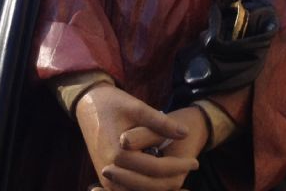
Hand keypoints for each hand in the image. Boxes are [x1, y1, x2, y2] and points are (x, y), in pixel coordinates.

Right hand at [76, 85, 190, 190]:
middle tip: (193, 169)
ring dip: (160, 189)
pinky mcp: (107, 179)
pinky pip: (130, 190)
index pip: (156, 169)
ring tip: (181, 181)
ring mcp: (107, 179)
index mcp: (118, 155)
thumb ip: (161, 122)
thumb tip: (185, 134)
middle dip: (173, 181)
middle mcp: (110, 172)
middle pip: (149, 187)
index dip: (178, 166)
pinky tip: (164, 182)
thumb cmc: (113, 104)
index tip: (196, 161)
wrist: (88, 106)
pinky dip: (147, 189)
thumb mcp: (137, 107)